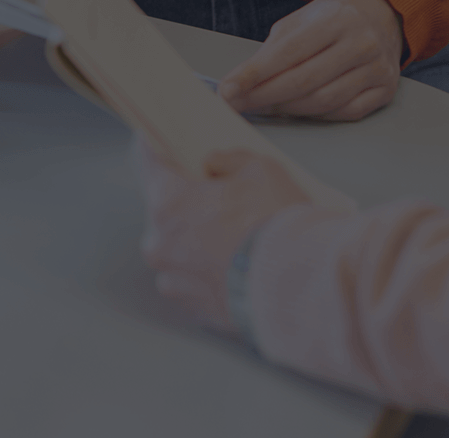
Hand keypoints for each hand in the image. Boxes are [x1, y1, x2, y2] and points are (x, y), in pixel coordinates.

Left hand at [134, 141, 313, 333]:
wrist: (300, 285)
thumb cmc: (276, 224)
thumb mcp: (261, 169)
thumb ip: (229, 160)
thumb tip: (213, 164)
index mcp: (168, 202)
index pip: (148, 163)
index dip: (155, 148)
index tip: (157, 139)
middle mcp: (160, 243)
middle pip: (165, 210)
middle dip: (187, 201)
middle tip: (218, 197)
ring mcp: (174, 280)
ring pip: (178, 248)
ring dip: (197, 240)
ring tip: (235, 238)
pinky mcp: (193, 308)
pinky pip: (193, 280)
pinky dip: (209, 270)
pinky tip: (237, 265)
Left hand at [216, 0, 402, 120]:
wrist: (382, 15)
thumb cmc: (335, 18)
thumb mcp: (303, 18)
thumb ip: (275, 48)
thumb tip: (243, 81)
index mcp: (336, 19)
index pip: (288, 52)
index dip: (254, 74)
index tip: (229, 88)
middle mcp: (361, 43)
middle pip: (303, 81)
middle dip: (263, 96)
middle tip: (238, 104)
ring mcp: (376, 68)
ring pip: (323, 101)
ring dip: (287, 109)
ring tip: (264, 107)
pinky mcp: (385, 90)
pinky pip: (344, 112)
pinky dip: (317, 115)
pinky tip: (299, 110)